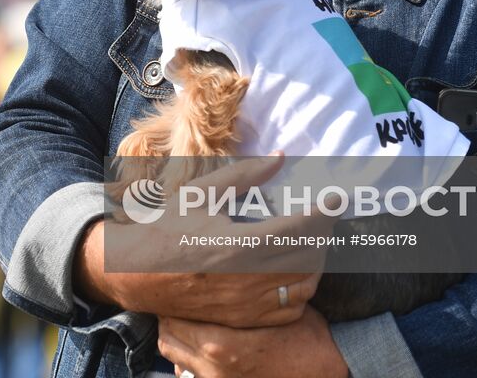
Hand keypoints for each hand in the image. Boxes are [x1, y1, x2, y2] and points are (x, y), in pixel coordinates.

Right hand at [75, 153, 326, 327]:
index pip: (300, 228)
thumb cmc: (168, 226)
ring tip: (313, 240)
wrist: (137, 272)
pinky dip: (302, 290)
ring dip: (317, 261)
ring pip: (304, 286)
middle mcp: (247, 279)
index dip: (325, 212)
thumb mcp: (203, 192)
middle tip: (324, 215)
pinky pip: (290, 310)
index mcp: (239, 243)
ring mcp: (247, 304)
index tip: (338, 198)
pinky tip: (296, 271)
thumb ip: (246, 174)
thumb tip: (281, 158)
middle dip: (324, 234)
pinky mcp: (244, 319)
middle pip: (309, 257)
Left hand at [158, 304, 348, 377]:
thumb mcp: (273, 310)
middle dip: (170, 317)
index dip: (172, 299)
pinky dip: (188, 359)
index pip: (173, 318)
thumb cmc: (304, 336)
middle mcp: (212, 367)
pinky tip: (201, 344)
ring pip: (175, 357)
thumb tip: (217, 272)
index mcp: (220, 345)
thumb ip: (240, 297)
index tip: (178, 285)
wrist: (325, 372)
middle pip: (168, 338)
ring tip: (188, 319)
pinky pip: (190, 374)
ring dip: (177, 338)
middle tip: (179, 299)